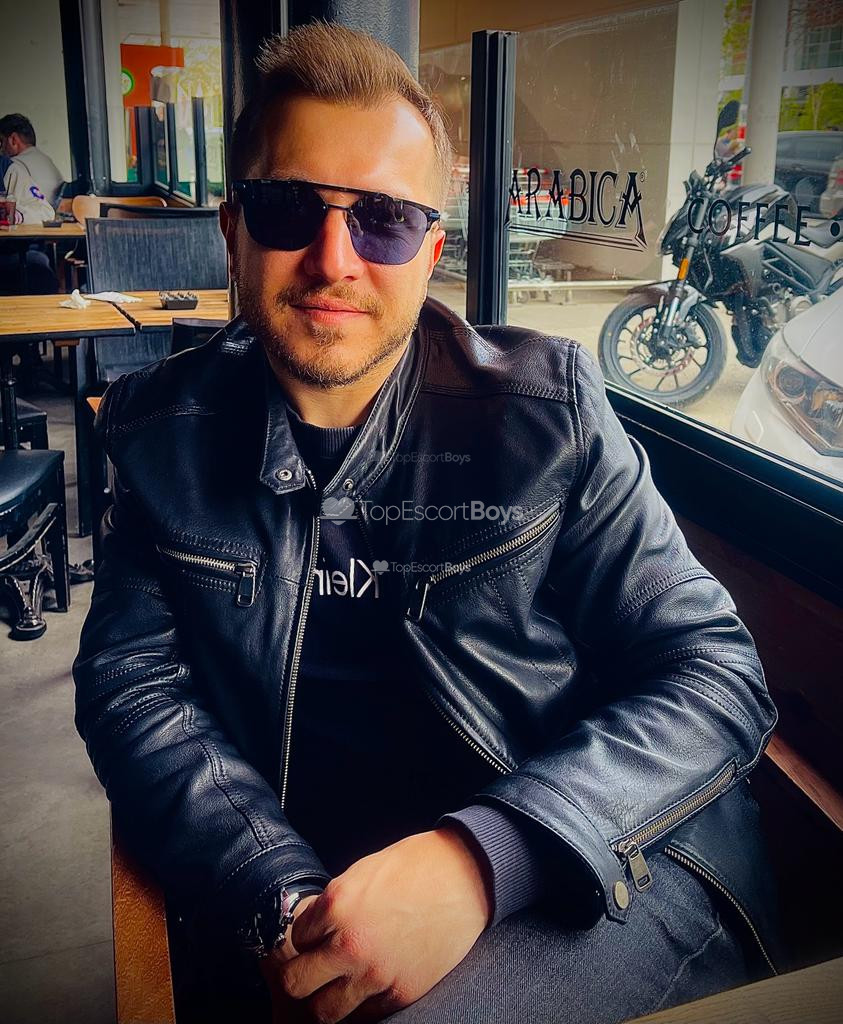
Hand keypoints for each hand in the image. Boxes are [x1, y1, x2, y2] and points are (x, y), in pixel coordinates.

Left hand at [268, 827, 491, 1022]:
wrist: (465, 877)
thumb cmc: (415, 866)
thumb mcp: (362, 872)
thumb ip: (332, 904)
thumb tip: (310, 928)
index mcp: (337, 905)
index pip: (293, 939)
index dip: (300, 938)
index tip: (310, 938)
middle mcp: (351, 944)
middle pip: (296, 983)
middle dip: (295, 975)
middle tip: (306, 968)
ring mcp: (376, 973)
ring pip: (324, 1012)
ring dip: (322, 999)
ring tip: (332, 985)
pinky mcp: (402, 992)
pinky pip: (363, 1016)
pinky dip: (357, 1006)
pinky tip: (363, 988)